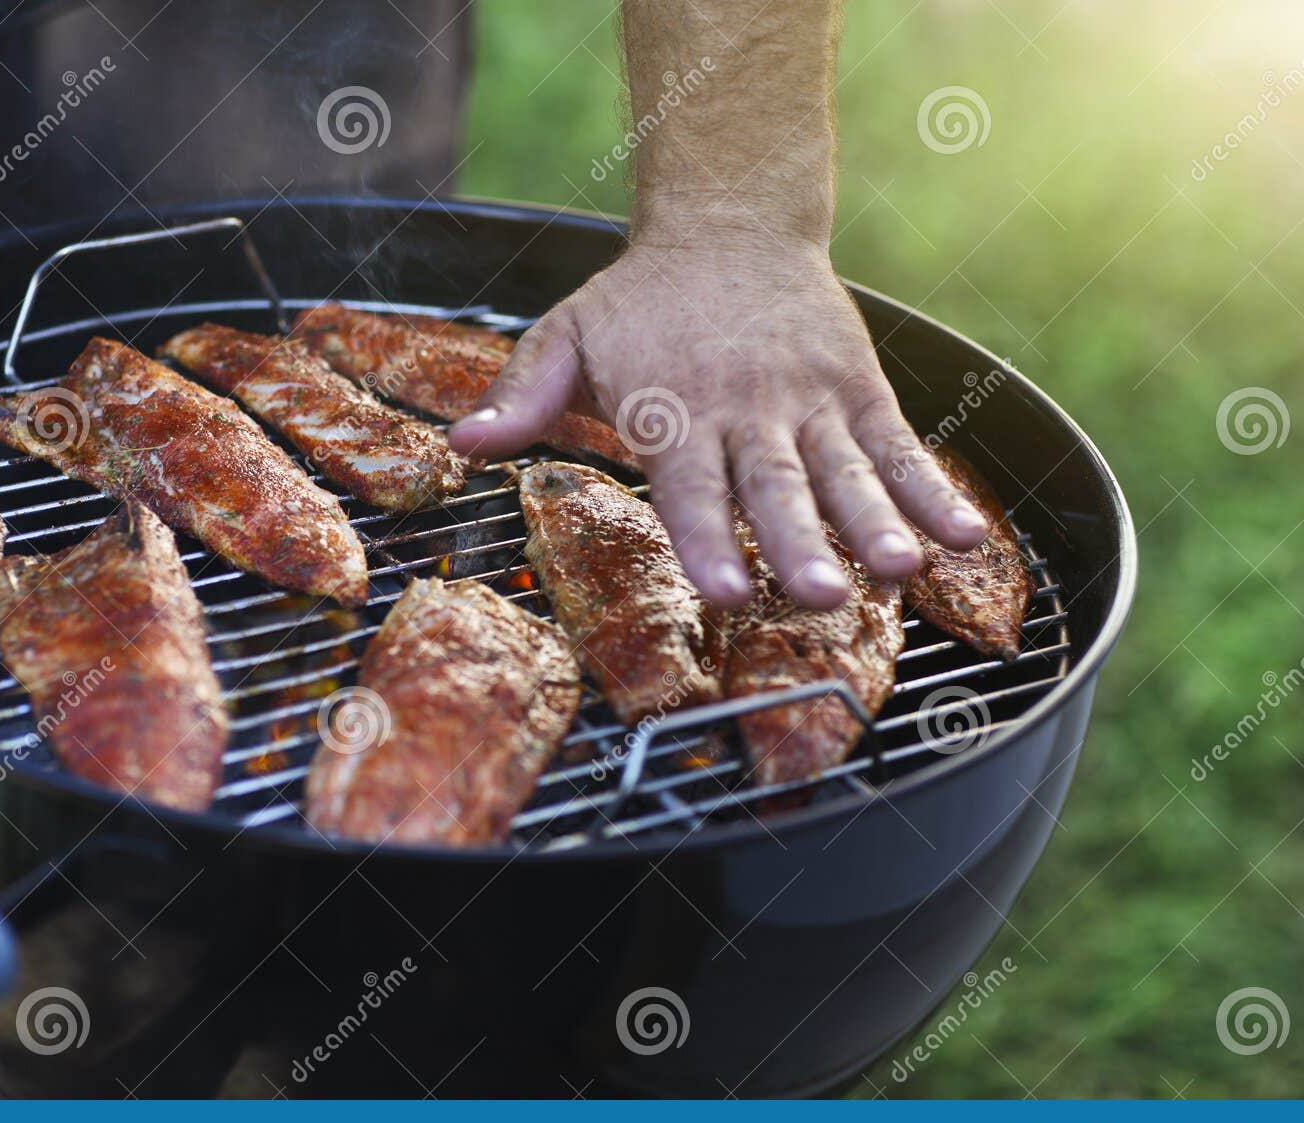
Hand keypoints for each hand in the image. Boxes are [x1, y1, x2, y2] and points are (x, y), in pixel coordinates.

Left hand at [447, 236, 989, 607]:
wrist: (731, 223)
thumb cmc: (640, 302)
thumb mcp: (567, 335)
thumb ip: (523, 395)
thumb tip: (463, 446)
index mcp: (673, 406)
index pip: (690, 485)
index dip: (707, 539)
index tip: (726, 592)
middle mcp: (746, 409)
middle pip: (774, 486)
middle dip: (798, 544)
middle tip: (822, 595)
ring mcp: (810, 400)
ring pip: (845, 470)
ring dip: (875, 522)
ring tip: (904, 570)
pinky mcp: (857, 390)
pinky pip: (897, 446)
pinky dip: (931, 489)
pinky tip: (963, 537)